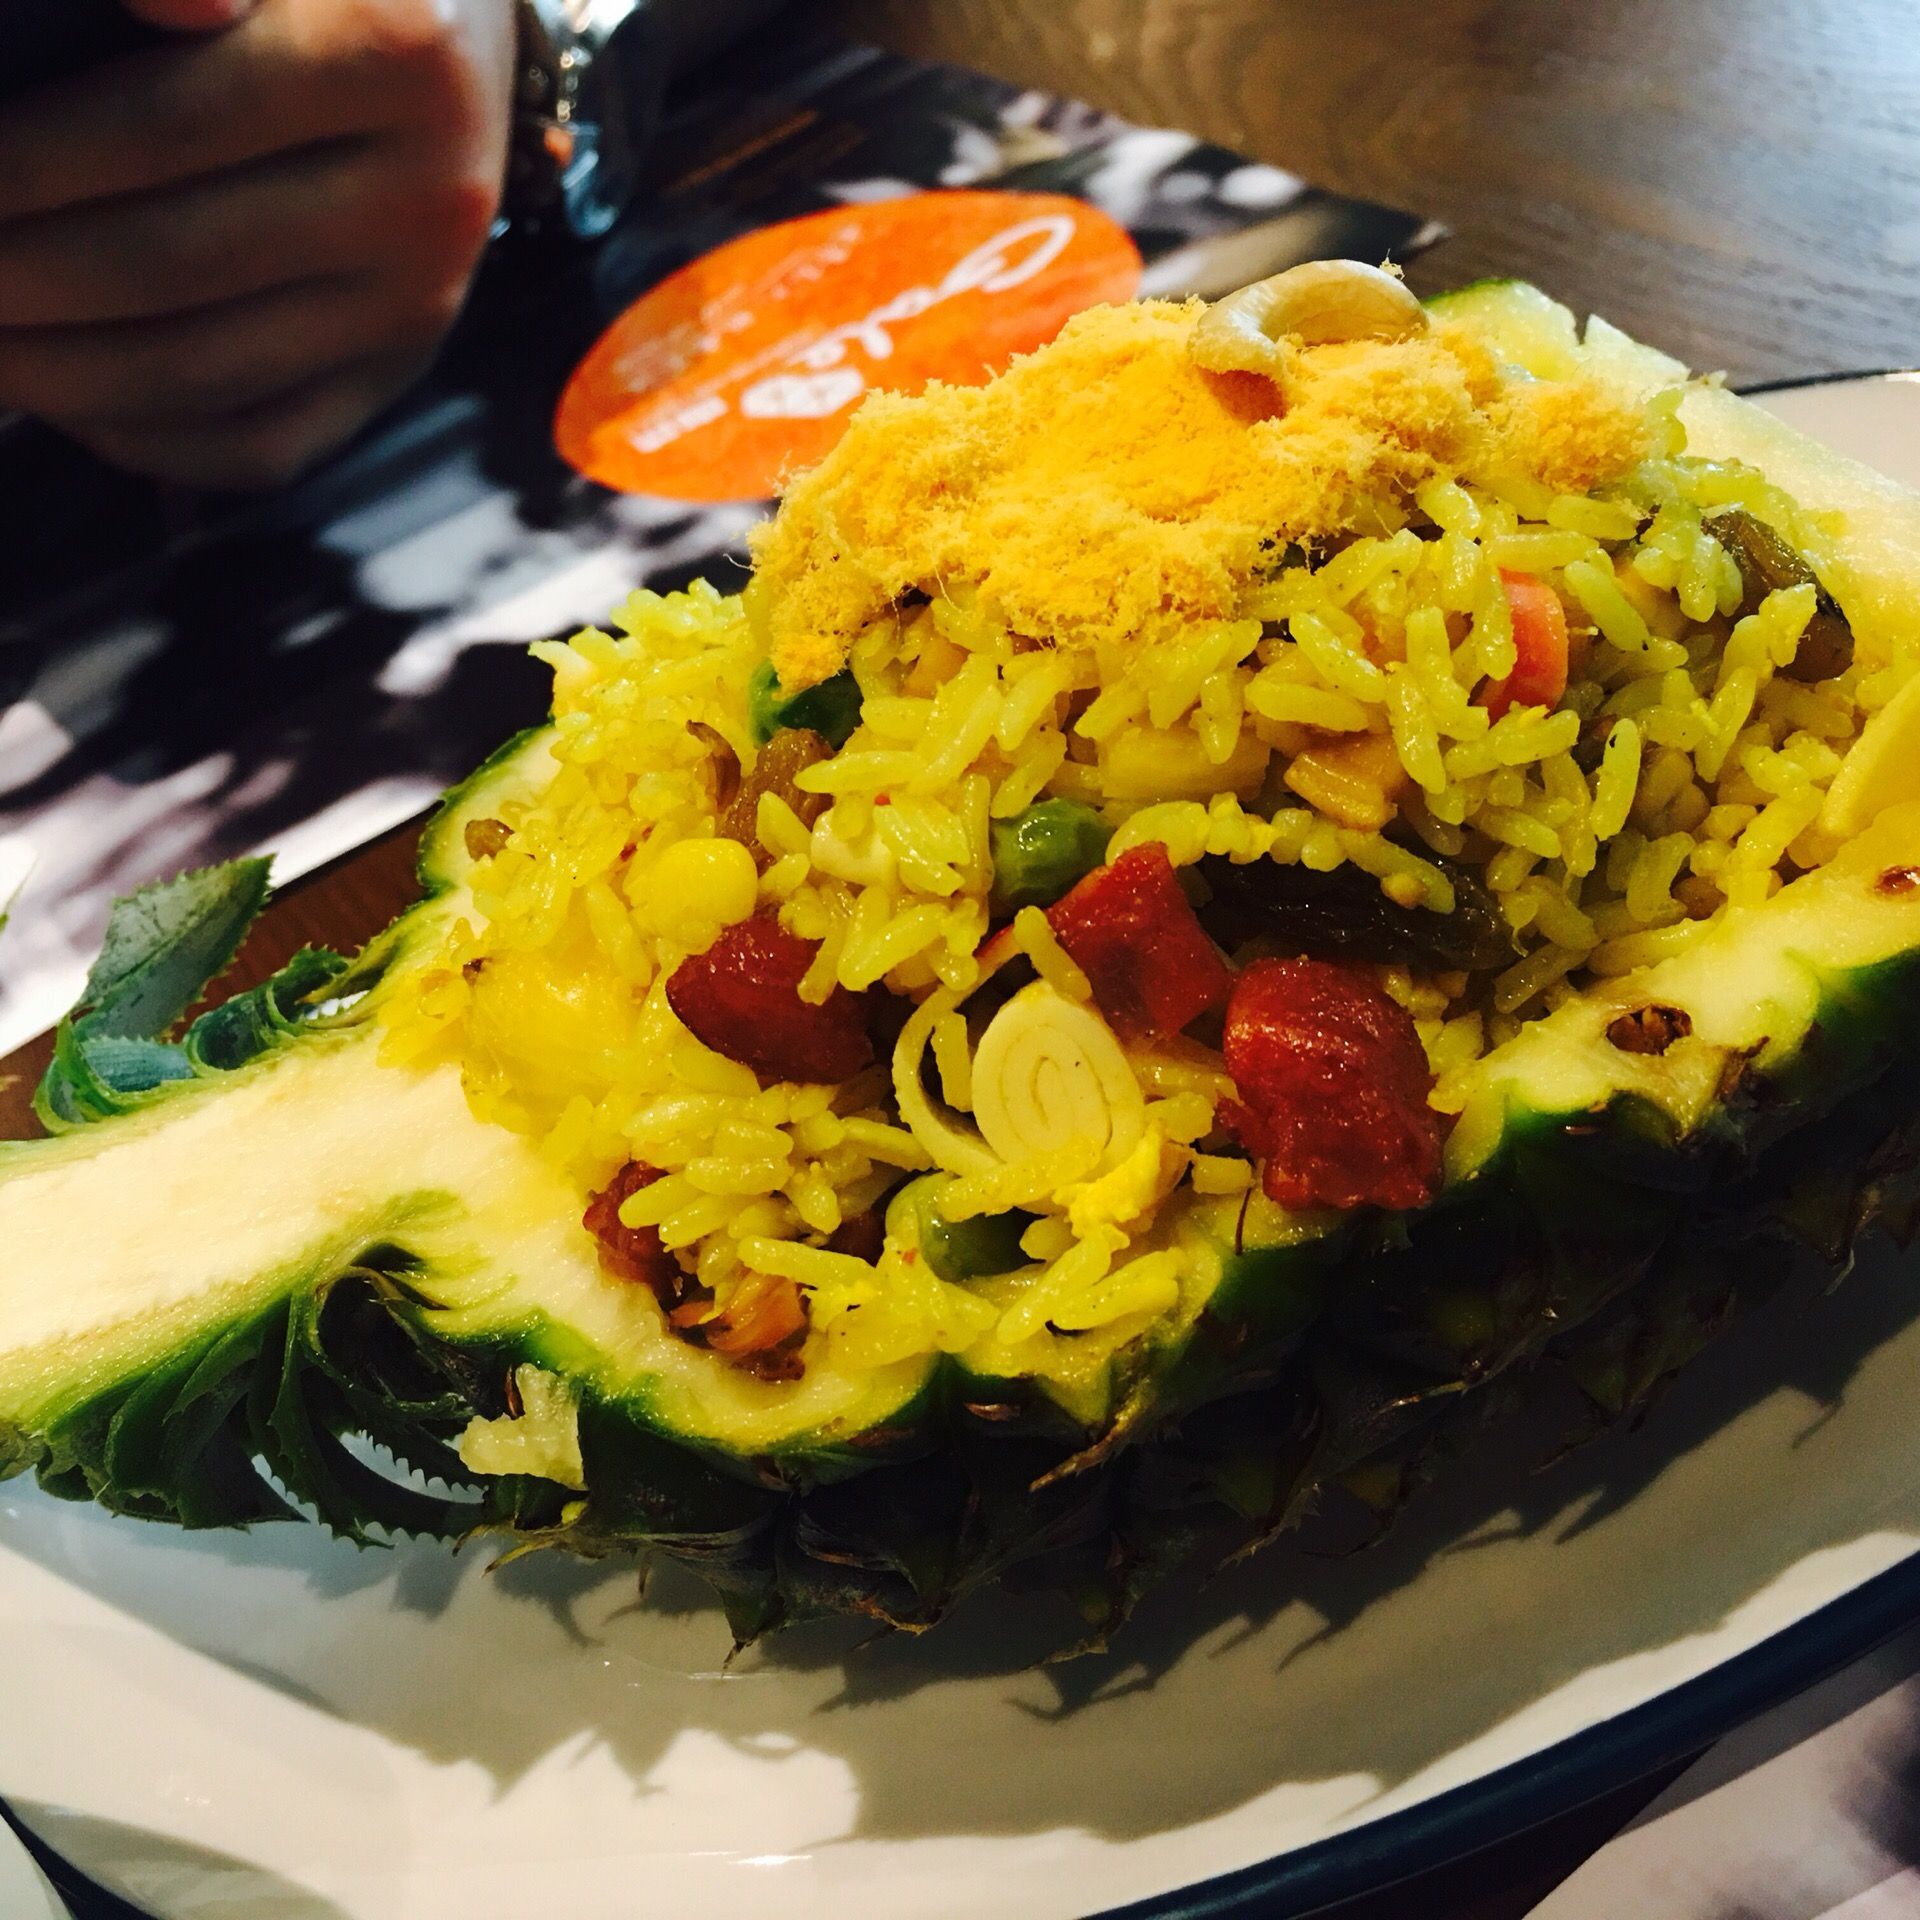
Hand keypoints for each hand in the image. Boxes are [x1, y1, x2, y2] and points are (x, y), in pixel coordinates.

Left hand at [0, 0, 517, 485]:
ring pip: (204, 372)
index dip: (20, 164)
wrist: (454, 20)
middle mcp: (428, 195)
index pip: (161, 129)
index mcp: (396, 49)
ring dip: (53, 372)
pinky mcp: (403, 369)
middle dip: (11, 276)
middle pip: (172, 266)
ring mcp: (419, 300)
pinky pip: (264, 444)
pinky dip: (144, 439)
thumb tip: (169, 5)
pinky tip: (61, 400)